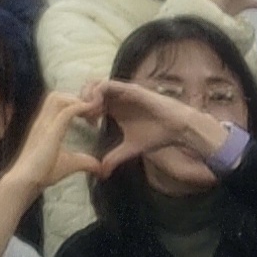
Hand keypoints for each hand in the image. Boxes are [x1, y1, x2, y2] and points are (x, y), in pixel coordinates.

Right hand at [0, 92, 103, 193]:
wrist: (26, 181)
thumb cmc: (42, 173)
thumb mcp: (70, 164)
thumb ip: (85, 162)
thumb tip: (101, 168)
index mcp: (45, 126)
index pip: (57, 103)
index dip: (75, 103)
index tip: (91, 116)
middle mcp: (43, 121)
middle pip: (57, 95)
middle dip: (76, 98)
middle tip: (92, 112)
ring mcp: (45, 124)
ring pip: (59, 97)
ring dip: (78, 101)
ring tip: (92, 112)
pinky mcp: (50, 132)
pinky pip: (67, 111)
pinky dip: (81, 108)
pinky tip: (92, 113)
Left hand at [84, 79, 231, 173]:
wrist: (178, 128)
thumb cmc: (157, 135)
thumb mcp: (129, 148)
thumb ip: (114, 158)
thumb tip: (102, 173)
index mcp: (113, 107)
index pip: (87, 101)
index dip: (80, 111)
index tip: (85, 126)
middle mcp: (115, 97)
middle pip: (86, 89)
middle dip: (79, 102)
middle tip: (84, 119)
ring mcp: (121, 91)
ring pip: (93, 83)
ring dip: (85, 97)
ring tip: (90, 115)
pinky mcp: (129, 89)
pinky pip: (106, 85)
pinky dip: (96, 94)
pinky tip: (98, 110)